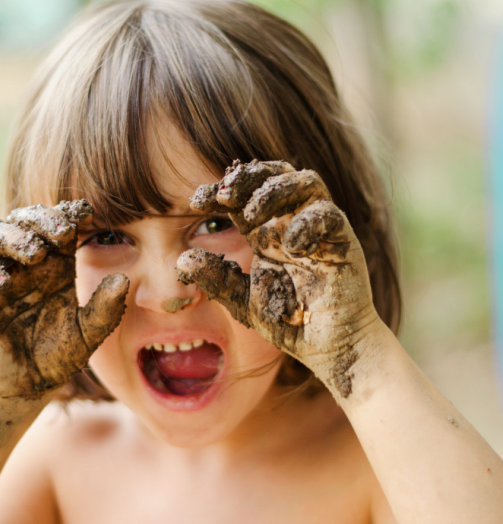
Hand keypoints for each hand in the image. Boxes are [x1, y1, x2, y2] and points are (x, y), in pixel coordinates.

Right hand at [0, 200, 128, 399]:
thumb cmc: (60, 353)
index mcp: (57, 264)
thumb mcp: (89, 332)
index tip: (87, 214)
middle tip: (63, 231)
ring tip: (35, 253)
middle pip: (25, 220)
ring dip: (13, 236)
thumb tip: (123, 279)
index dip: (70, 214)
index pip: (59, 225)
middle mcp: (27, 264)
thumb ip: (106, 308)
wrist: (26, 386)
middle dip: (42, 218)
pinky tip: (4, 284)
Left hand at [177, 160, 379, 398]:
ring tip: (252, 215)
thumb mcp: (243, 300)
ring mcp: (318, 230)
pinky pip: (328, 215)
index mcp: (265, 234)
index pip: (244, 196)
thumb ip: (217, 279)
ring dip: (275, 191)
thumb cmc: (290, 322)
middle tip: (225, 195)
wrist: (328, 348)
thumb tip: (181, 258)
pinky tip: (290, 247)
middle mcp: (290, 224)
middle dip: (248, 177)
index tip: (196, 201)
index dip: (220, 190)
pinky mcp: (342, 242)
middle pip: (275, 175)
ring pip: (305, 181)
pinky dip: (307, 223)